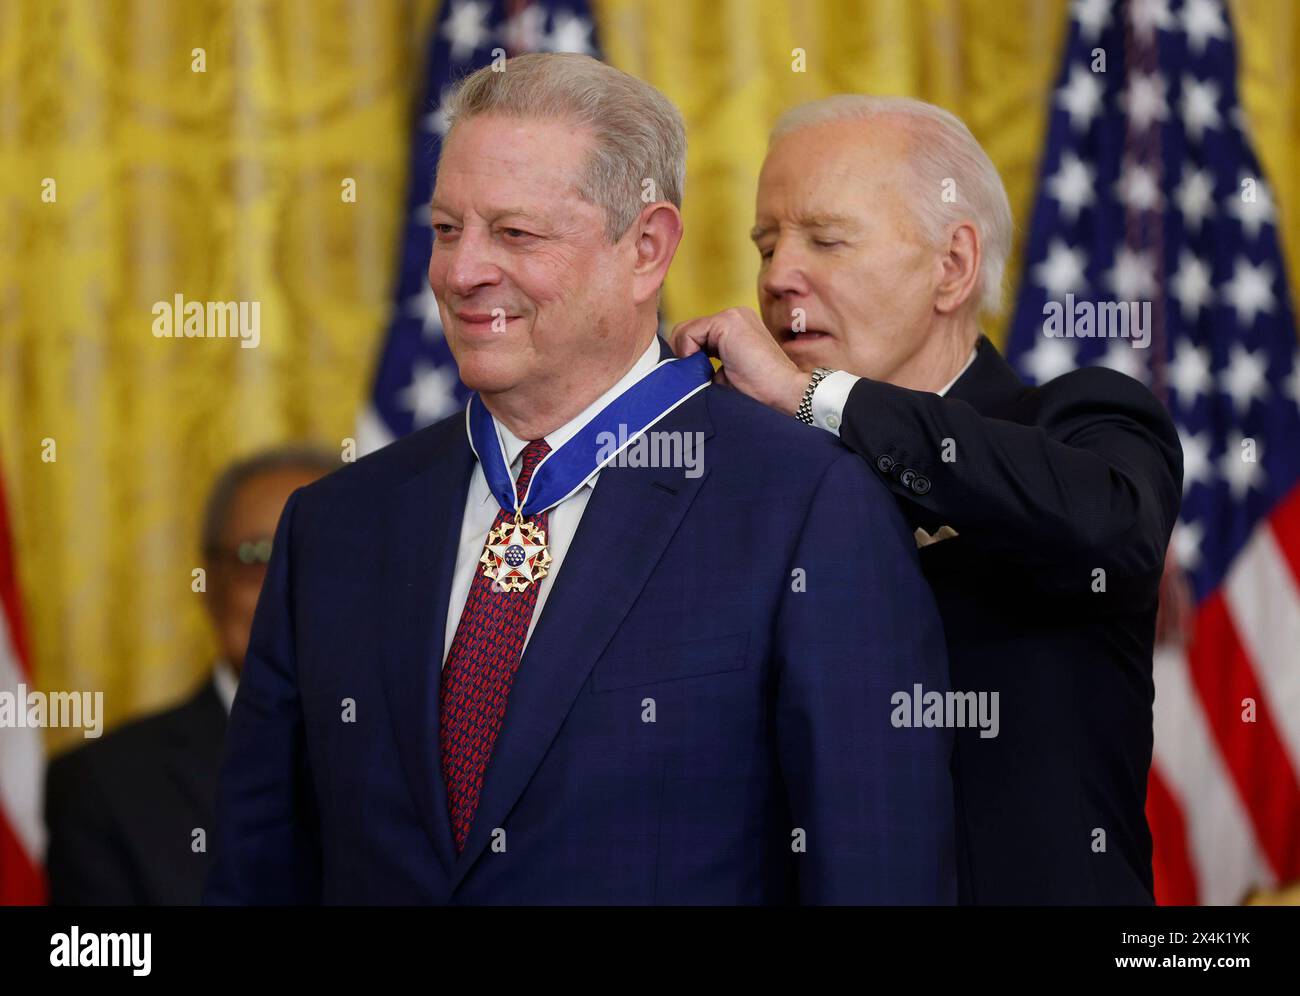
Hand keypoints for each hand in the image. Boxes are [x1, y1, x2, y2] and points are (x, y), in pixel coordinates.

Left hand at [669, 307, 810, 415]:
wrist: (784, 393)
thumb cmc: (758, 391)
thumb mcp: (723, 374)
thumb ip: (703, 364)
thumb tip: (676, 368)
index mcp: (735, 328)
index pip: (695, 335)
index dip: (688, 358)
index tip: (697, 377)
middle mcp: (734, 316)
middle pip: (687, 332)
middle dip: (685, 356)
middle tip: (699, 377)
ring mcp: (732, 316)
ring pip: (685, 332)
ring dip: (688, 357)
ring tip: (708, 374)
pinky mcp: (728, 321)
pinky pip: (689, 334)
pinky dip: (690, 352)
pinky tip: (709, 367)